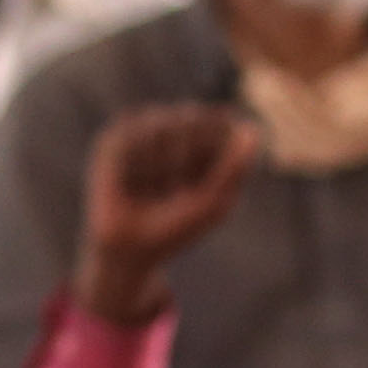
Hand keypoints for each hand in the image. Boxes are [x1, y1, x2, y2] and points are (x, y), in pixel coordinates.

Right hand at [79, 102, 260, 323]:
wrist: (132, 250)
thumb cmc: (178, 227)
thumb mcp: (215, 203)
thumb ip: (235, 170)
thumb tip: (251, 132)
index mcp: (210, 137)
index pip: (222, 123)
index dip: (214, 156)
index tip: (206, 186)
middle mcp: (179, 126)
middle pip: (193, 118)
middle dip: (187, 160)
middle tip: (177, 190)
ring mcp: (146, 129)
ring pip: (161, 126)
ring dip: (160, 168)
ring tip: (153, 190)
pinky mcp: (115, 140)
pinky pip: (132, 140)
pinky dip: (135, 169)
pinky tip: (131, 186)